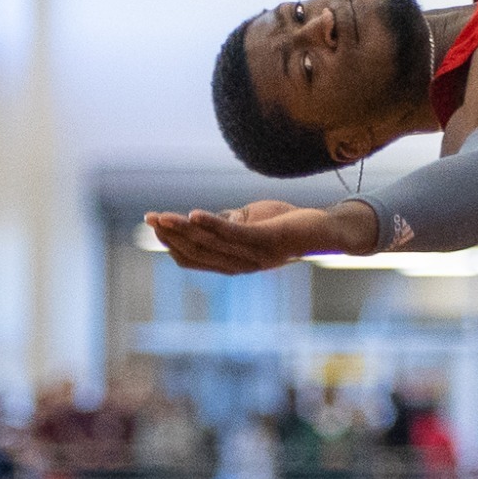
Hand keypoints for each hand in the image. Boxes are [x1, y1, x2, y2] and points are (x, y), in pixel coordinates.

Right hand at [143, 201, 375, 274]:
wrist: (327, 229)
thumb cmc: (288, 223)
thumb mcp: (250, 223)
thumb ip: (226, 224)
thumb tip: (200, 219)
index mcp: (234, 263)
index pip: (193, 259)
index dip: (171, 244)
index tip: (153, 225)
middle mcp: (241, 264)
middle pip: (196, 253)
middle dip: (170, 235)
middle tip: (150, 218)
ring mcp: (254, 255)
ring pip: (209, 245)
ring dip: (183, 229)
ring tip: (162, 216)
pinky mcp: (267, 241)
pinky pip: (233, 234)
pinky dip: (211, 224)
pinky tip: (193, 214)